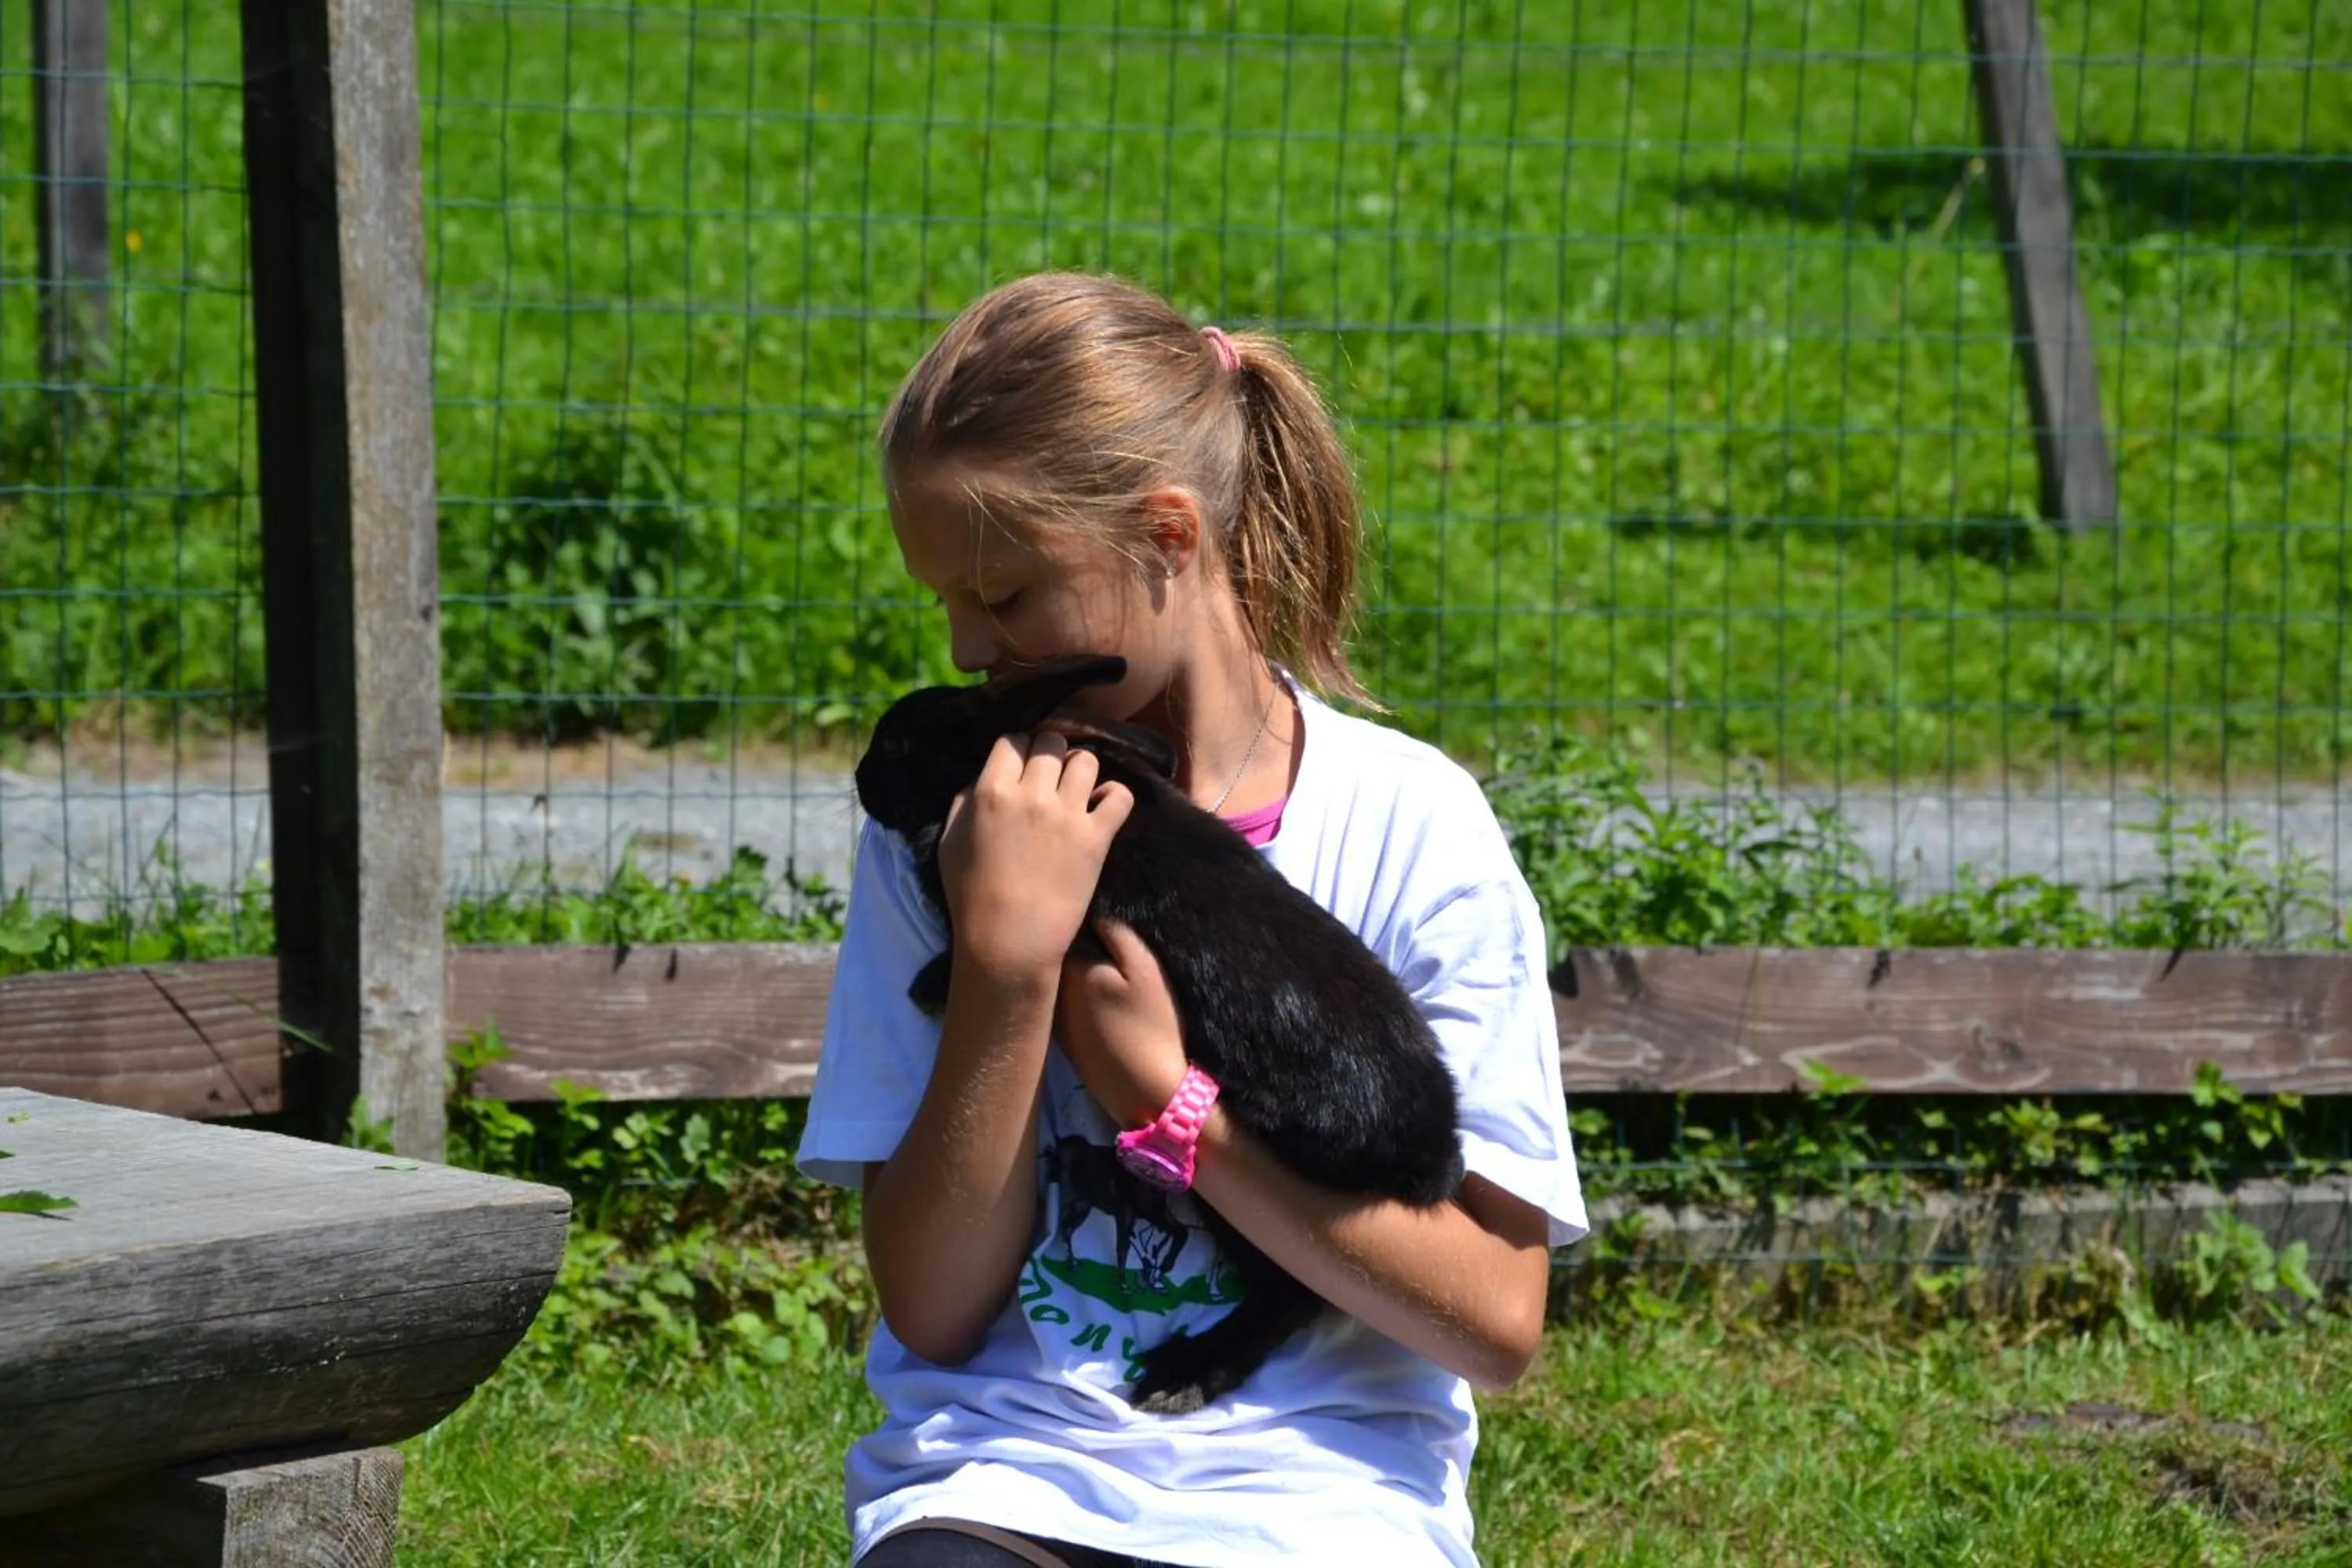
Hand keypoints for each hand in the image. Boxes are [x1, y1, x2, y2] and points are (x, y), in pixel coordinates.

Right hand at [939, 732, 1132, 983]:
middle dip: (1050, 753)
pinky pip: (1119, 795)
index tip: (1022, 766)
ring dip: (1081, 770)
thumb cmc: (970, 897)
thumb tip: (985, 778)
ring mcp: (1067, 813)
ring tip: (1078, 790)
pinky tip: (1102, 811)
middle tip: (1051, 776)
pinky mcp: (1096, 837)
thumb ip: (964, 801)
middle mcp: (1031, 793)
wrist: (1008, 942)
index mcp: (991, 791)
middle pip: (1051, 741)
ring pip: (1086, 759)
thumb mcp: (949, 842)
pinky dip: (1114, 797)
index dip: (1018, 750)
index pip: (1012, 740)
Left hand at [1057, 917, 1189, 1127]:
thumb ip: (1119, 936)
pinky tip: (1093, 1002)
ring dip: (1066, 972)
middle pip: (1054, 955)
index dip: (1077, 918)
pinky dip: (1071, 999)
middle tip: (1095, 937)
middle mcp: (1051, 992)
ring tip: (1094, 965)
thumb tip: (1094, 916)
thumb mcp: (1146, 972)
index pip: (1062, 928)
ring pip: (1055, 982)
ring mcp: (1052, 1019)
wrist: (1146, 1091)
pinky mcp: (1060, 1042)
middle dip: (1066, 943)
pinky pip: (1059, 1006)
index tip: (1093, 913)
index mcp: (1071, 968)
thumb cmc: (1152, 1025)